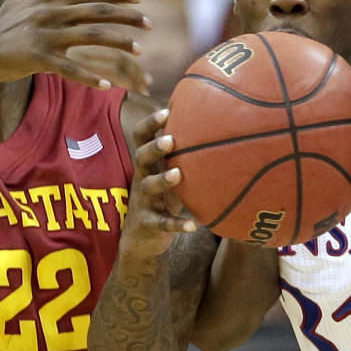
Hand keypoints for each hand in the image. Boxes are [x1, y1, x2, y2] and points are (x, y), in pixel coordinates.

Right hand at [0, 0, 151, 87]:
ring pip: (90, 36)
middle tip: (149, 24)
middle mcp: (50, 13)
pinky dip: (89, 76)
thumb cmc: (3, 25)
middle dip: (126, 18)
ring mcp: (44, 35)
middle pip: (97, 13)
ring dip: (118, 42)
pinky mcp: (38, 57)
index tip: (139, 0)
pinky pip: (70, 68)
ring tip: (139, 50)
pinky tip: (108, 85)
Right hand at [119, 109, 195, 257]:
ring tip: (178, 174)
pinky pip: (163, 224)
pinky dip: (178, 224)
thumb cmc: (161, 198)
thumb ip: (181, 156)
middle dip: (154, 147)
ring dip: (163, 180)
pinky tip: (194, 225)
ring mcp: (144, 201)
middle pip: (141, 157)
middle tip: (170, 140)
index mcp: (147, 164)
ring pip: (149, 187)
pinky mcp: (149, 224)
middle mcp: (142, 179)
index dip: (150, 124)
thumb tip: (210, 127)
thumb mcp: (167, 175)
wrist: (141, 239)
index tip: (166, 111)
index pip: (141, 138)